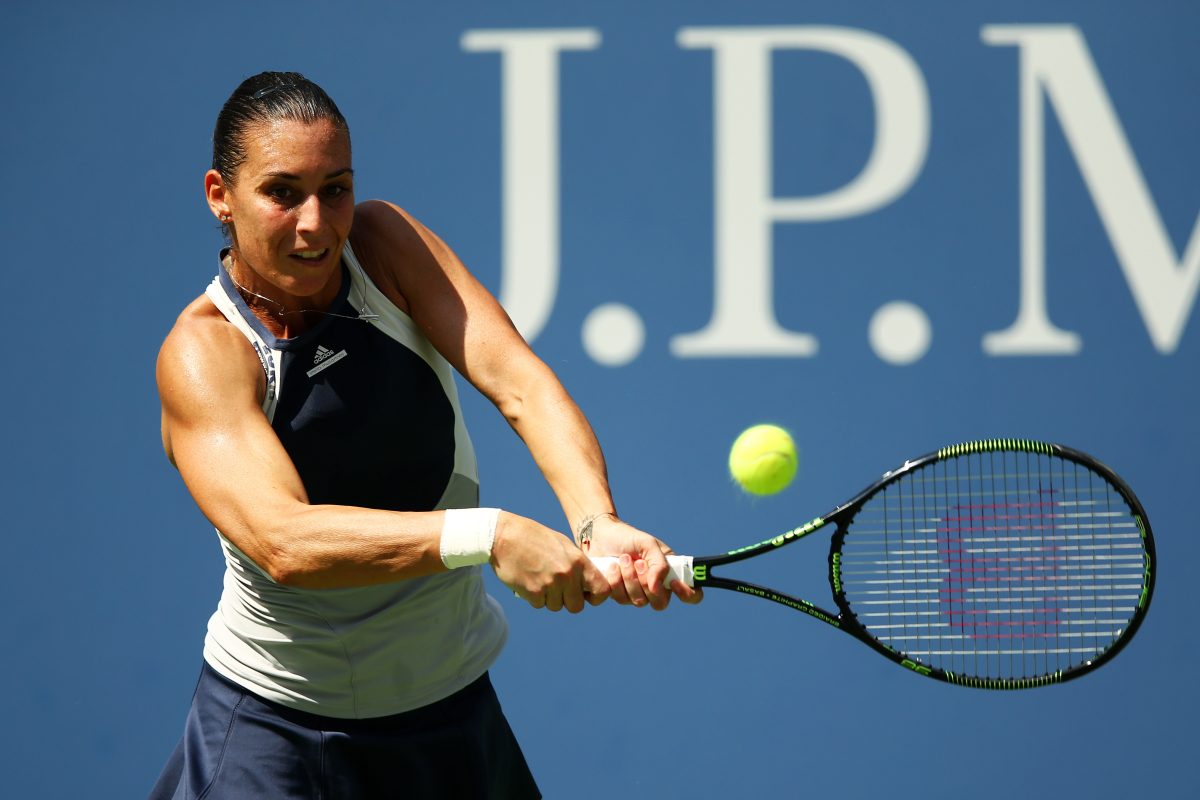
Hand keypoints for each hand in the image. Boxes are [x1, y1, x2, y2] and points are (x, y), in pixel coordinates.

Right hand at [489, 511, 609, 611]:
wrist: (504, 536)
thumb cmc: (534, 537)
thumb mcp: (562, 545)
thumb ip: (576, 564)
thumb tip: (587, 582)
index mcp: (578, 561)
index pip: (601, 590)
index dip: (596, 597)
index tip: (587, 595)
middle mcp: (567, 574)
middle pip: (577, 606)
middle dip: (568, 601)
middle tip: (558, 589)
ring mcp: (550, 584)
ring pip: (556, 606)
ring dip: (549, 598)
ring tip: (540, 579)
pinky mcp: (533, 592)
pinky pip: (539, 604)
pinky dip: (535, 597)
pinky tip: (529, 581)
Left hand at [585, 515, 702, 609]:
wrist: (601, 536)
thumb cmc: (629, 538)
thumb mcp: (648, 544)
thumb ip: (659, 564)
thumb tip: (656, 588)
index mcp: (671, 573)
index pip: (691, 594)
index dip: (687, 594)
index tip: (674, 583)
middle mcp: (657, 587)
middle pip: (661, 603)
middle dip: (646, 583)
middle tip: (638, 562)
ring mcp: (638, 593)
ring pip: (639, 602)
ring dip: (629, 578)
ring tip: (623, 559)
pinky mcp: (621, 595)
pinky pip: (622, 600)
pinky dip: (616, 582)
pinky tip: (612, 567)